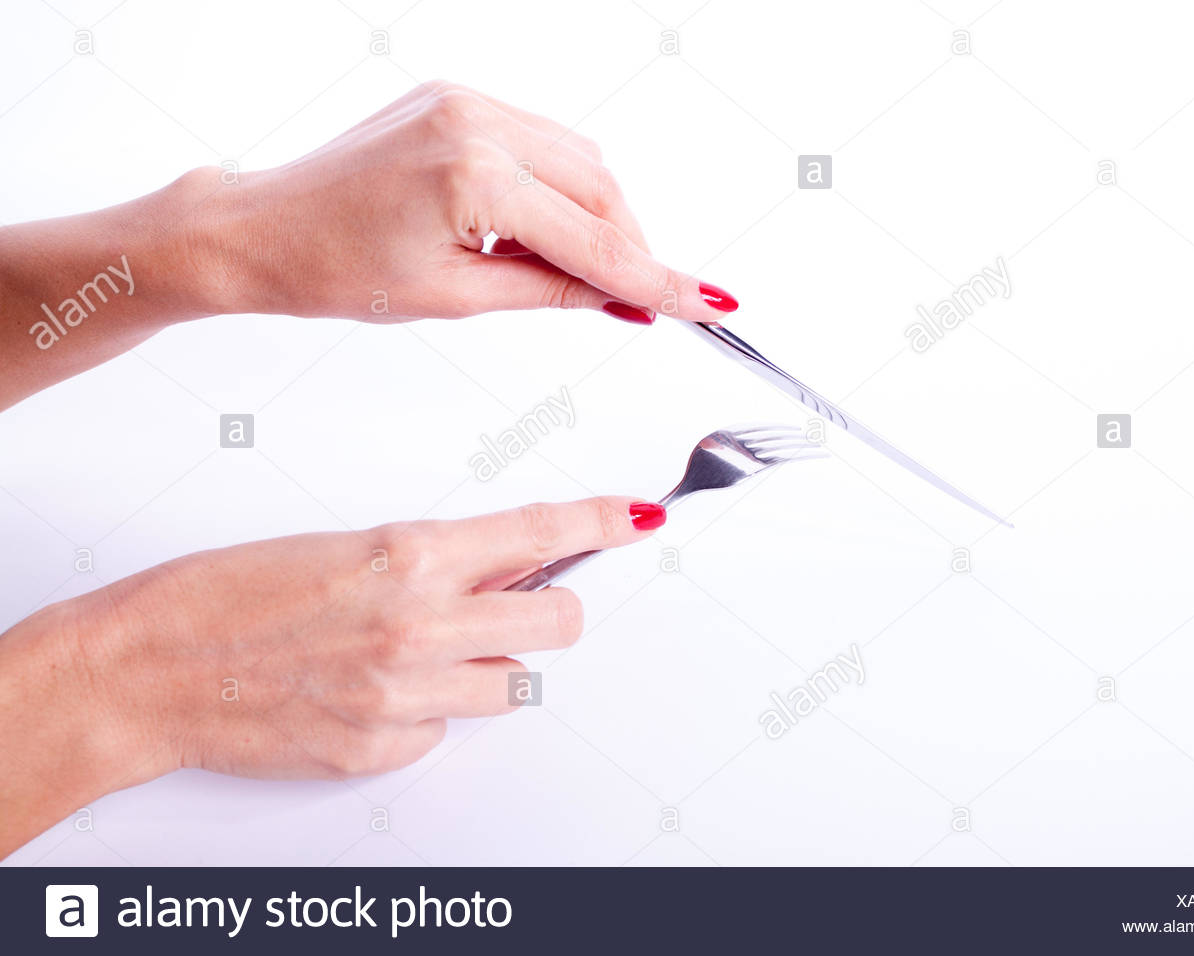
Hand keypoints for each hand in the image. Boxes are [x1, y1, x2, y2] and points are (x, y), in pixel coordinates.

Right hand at [0, 496, 665, 854]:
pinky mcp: (382, 748)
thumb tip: (503, 558)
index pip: (541, 531)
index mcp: (408, 555)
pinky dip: (431, 713)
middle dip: (553, 608)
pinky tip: (376, 691)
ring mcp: (405, 696)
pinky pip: (446, 731)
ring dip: (491, 667)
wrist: (149, 669)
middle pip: (558, 621)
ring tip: (430, 652)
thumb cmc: (223, 597)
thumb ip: (433, 557)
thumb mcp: (343, 544)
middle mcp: (419, 626)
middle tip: (526, 601)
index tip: (637, 518)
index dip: (602, 521)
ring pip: (513, 686)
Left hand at [195, 81, 739, 324]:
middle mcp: (474, 122)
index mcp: (471, 178)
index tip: (709, 302)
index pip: (594, 238)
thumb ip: (551, 289)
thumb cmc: (333, 270)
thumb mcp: (455, 297)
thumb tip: (621, 297)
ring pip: (577, 159)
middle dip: (629, 246)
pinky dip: (559, 186)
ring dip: (597, 215)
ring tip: (583, 273)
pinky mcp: (454, 97)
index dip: (658, 278)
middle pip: (599, 187)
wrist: (261, 228)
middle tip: (643, 302)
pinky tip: (543, 228)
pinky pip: (539, 139)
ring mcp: (464, 101)